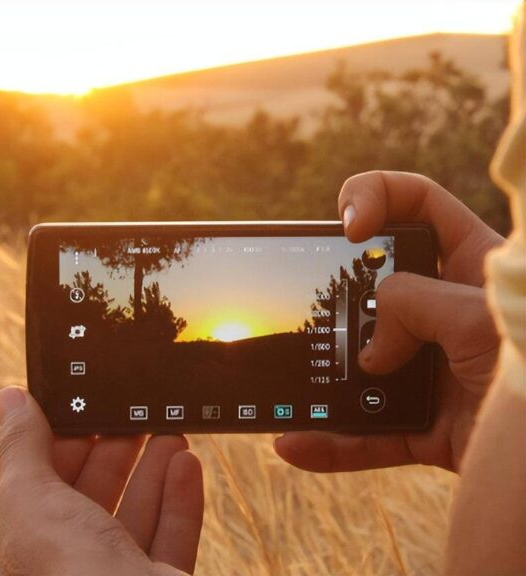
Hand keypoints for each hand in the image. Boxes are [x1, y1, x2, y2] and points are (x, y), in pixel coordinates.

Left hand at [0, 387, 203, 575]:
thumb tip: (8, 398)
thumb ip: (22, 449)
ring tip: (168, 431)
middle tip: (129, 417)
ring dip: (150, 474)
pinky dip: (178, 504)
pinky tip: (187, 465)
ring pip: (129, 525)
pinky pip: (167, 546)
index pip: (26, 501)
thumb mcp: (31, 503)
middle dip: (110, 458)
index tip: (79, 415)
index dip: (51, 453)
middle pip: (82, 509)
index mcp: (9, 572)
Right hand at [274, 171, 503, 472]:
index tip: (351, 227)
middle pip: (373, 285)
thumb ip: (411, 306)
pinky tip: (297, 442)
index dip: (376, 197)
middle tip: (314, 301)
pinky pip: (367, 432)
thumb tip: (369, 353)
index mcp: (473, 265)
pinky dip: (332, 442)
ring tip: (288, 386)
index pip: (418, 203)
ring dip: (321, 380)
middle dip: (336, 292)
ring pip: (360, 366)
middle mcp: (447, 312)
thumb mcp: (475, 316)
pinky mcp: (424, 424)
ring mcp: (432, 369)